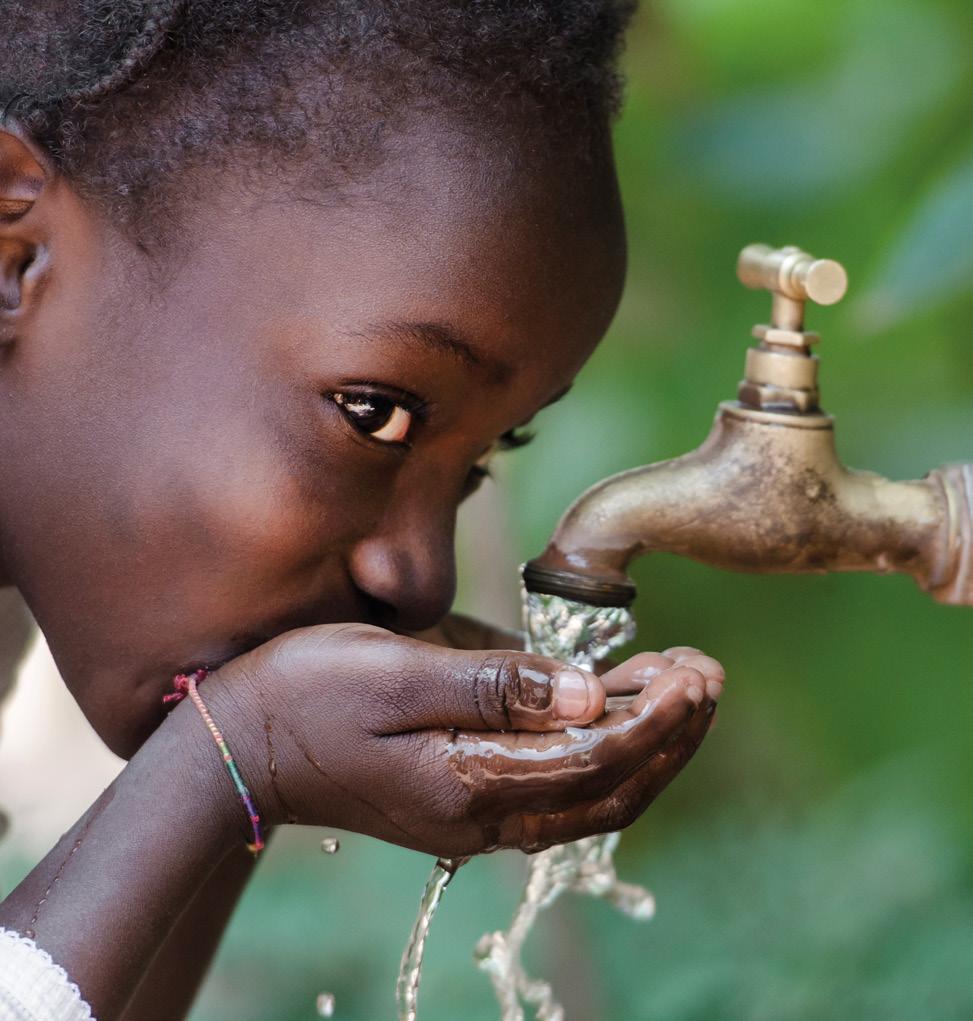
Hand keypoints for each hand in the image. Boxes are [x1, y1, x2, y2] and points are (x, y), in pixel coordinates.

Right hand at [203, 627, 722, 857]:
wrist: (242, 745)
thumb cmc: (308, 694)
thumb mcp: (396, 672)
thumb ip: (495, 685)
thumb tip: (590, 695)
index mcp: (469, 783)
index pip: (595, 760)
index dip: (655, 718)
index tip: (695, 672)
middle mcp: (483, 815)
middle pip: (608, 789)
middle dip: (669, 734)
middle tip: (708, 674)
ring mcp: (475, 815)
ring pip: (591, 796)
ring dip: (645, 745)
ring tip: (683, 686)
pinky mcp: (465, 798)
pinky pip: (558, 786)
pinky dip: (604, 752)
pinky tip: (620, 708)